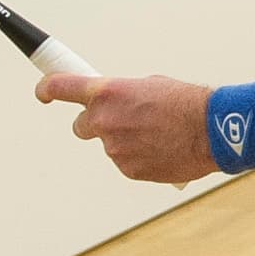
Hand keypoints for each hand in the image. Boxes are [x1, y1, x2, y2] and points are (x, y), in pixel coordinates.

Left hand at [36, 71, 215, 185]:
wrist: (212, 130)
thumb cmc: (187, 103)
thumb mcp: (150, 86)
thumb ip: (123, 95)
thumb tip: (117, 104)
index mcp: (107, 92)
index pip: (60, 88)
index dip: (46, 89)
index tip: (42, 92)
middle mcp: (104, 121)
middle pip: (81, 125)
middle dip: (96, 124)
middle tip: (121, 121)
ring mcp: (115, 148)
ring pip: (110, 145)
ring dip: (125, 141)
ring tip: (157, 134)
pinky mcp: (128, 170)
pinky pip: (126, 162)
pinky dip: (139, 157)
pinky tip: (161, 149)